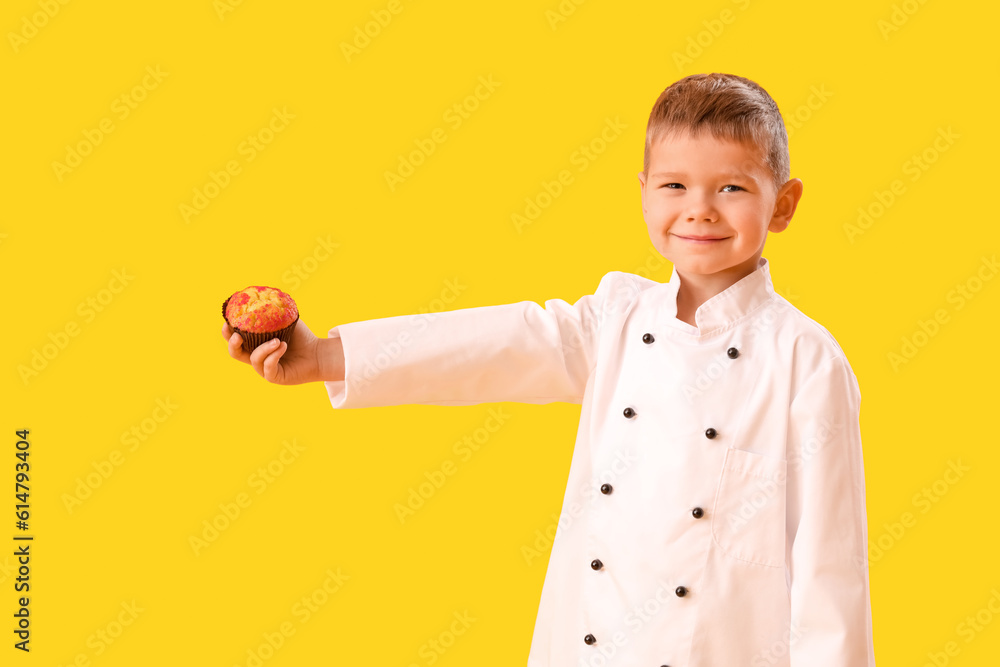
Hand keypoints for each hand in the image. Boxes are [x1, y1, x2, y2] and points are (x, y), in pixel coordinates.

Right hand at [222, 319, 340, 384]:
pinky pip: (268, 367)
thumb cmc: (302, 337)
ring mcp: (264, 368)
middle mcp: (257, 356)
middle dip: (233, 344)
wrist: (318, 353)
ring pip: (254, 360)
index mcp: (255, 343)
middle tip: (238, 336)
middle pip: (235, 353)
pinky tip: (283, 346)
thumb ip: (274, 310)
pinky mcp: (274, 377)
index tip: (227, 322)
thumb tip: (265, 293)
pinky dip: (274, 355)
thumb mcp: (286, 321)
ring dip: (264, 348)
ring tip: (278, 340)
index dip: (227, 332)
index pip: (236, 338)